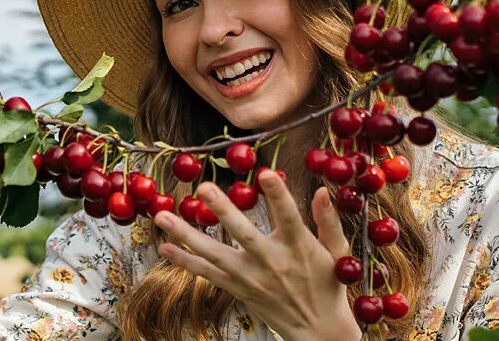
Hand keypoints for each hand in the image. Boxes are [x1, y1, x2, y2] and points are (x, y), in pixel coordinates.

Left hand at [152, 171, 362, 340]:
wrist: (317, 329)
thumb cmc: (327, 283)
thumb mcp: (337, 252)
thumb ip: (328, 221)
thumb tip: (321, 190)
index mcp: (298, 247)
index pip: (288, 217)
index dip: (277, 195)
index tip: (265, 173)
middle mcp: (272, 262)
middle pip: (244, 234)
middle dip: (224, 210)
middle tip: (204, 188)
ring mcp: (251, 278)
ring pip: (215, 254)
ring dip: (186, 235)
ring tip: (162, 215)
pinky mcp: (238, 289)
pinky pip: (207, 274)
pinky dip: (185, 261)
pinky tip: (164, 247)